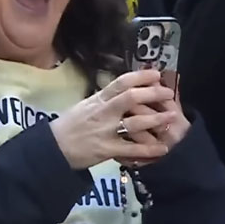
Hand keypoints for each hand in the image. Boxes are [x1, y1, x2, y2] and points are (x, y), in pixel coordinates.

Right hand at [50, 69, 178, 169]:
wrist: (53, 148)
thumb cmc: (68, 126)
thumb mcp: (84, 106)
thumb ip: (104, 99)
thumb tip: (122, 90)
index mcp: (98, 99)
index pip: (121, 82)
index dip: (140, 76)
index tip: (156, 73)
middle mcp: (103, 112)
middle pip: (131, 98)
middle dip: (153, 94)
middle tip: (168, 93)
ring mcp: (106, 131)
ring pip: (135, 122)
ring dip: (156, 119)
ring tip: (172, 117)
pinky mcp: (107, 150)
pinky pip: (132, 149)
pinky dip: (149, 149)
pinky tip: (163, 149)